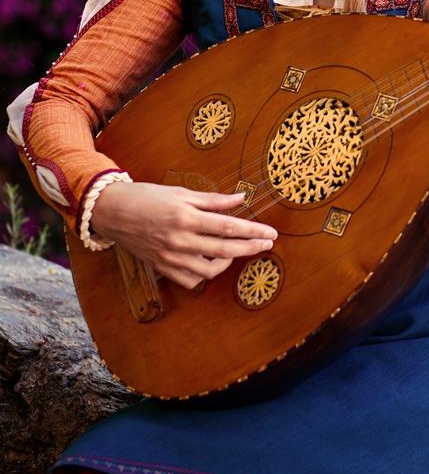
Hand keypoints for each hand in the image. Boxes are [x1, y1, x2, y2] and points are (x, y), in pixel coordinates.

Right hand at [91, 182, 277, 290]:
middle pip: (226, 249)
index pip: (230, 227)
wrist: (113, 211)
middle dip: (251, 247)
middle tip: (267, 243)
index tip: (271, 233)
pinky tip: (212, 262)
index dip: (254, 231)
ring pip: (209, 270)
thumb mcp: (181, 192)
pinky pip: (190, 280)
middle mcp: (180, 241)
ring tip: (235, 250)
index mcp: (186, 217)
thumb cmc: (148, 197)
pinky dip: (205, 274)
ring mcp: (171, 257)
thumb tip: (242, 198)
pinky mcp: (163, 267)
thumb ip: (213, 200)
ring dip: (228, 261)